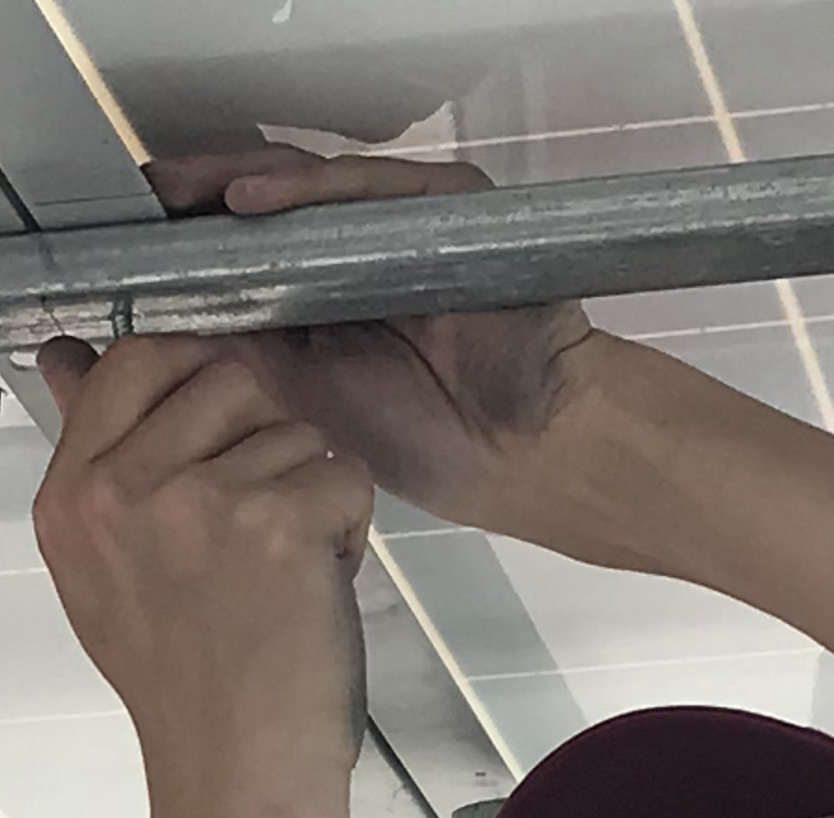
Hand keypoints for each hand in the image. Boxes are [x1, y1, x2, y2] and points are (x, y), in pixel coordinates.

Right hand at [33, 334, 375, 795]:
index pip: (130, 361)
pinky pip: (346, 476)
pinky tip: (322, 582)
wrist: (236, 765)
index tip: (228, 422)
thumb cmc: (186, 682)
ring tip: (291, 567)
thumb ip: (98, 462)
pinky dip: (353, 528)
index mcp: (74, 493)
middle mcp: (125, 487)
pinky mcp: (275, 523)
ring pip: (296, 431)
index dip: (197, 374)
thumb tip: (68, 360)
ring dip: (315, 493)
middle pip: (226, 378)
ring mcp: (199, 500)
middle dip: (270, 436)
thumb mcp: (102, 565)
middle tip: (273, 512)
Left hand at [140, 145, 598, 538]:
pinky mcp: (445, 207)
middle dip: (206, 205)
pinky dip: (306, 189)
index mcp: (332, 307)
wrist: (533, 452)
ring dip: (241, 187)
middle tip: (149, 206)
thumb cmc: (440, 445)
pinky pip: (364, 186)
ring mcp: (406, 229)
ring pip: (312, 190)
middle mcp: (363, 259)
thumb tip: (154, 328)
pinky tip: (247, 201)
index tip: (136, 256)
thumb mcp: (308, 403)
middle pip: (275, 210)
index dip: (197, 250)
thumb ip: (244, 359)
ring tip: (185, 196)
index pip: (255, 255)